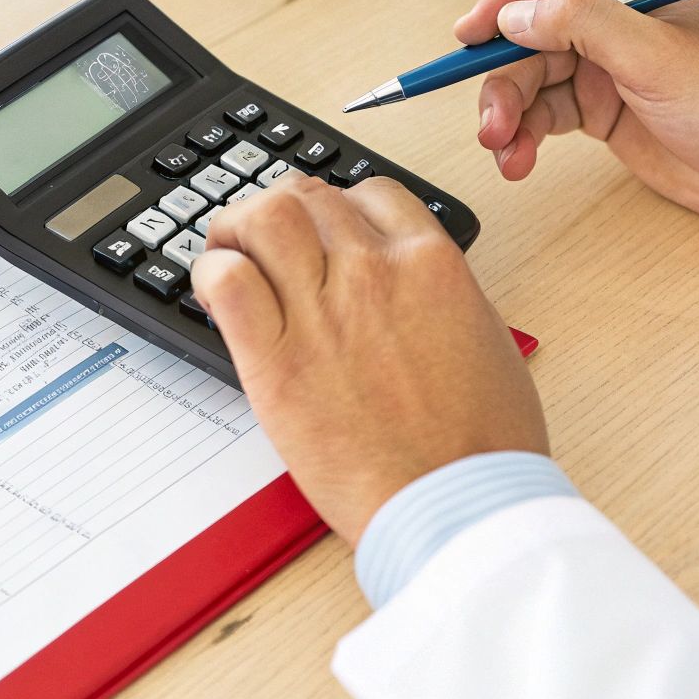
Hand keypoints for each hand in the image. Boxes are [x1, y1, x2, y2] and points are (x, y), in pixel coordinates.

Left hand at [193, 173, 545, 545]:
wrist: (455, 505)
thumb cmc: (482, 443)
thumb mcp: (487, 340)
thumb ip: (445, 295)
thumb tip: (413, 283)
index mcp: (431, 264)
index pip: (370, 193)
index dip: (341, 205)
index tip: (327, 230)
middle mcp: (374, 273)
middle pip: (308, 197)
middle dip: (285, 210)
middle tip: (268, 239)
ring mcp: (322, 313)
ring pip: (262, 218)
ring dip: (240, 227)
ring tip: (234, 253)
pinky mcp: (274, 363)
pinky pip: (227, 280)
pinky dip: (212, 273)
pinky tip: (216, 292)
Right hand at [457, 0, 698, 222]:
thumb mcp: (658, 53)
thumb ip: (584, 23)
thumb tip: (517, 13)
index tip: (470, 33)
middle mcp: (615, 21)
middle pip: (527, 33)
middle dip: (500, 74)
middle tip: (490, 116)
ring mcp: (606, 68)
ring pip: (529, 79)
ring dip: (506, 111)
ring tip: (502, 147)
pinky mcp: (602, 112)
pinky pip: (542, 116)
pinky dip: (523, 137)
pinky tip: (517, 159)